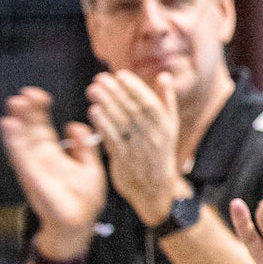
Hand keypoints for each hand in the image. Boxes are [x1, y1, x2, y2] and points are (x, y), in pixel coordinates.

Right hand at [0, 87, 105, 256]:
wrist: (80, 225)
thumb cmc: (85, 199)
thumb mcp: (91, 167)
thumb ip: (85, 146)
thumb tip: (76, 124)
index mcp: (54, 155)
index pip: (43, 127)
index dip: (40, 111)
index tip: (39, 94)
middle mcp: (40, 159)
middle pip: (30, 131)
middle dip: (26, 112)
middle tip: (24, 93)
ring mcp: (35, 168)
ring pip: (22, 141)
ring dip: (17, 122)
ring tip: (14, 103)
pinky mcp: (33, 177)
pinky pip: (22, 157)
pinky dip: (15, 141)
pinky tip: (9, 125)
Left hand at [88, 69, 186, 225]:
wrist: (156, 188)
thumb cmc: (159, 151)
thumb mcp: (169, 126)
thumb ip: (166, 101)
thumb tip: (164, 76)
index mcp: (165, 126)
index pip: (150, 103)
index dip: (135, 88)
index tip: (120, 75)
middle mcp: (153, 136)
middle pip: (133, 110)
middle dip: (116, 93)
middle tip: (100, 79)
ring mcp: (138, 148)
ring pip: (121, 123)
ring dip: (106, 105)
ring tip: (93, 90)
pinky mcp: (123, 159)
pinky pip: (112, 139)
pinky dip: (102, 125)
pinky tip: (93, 111)